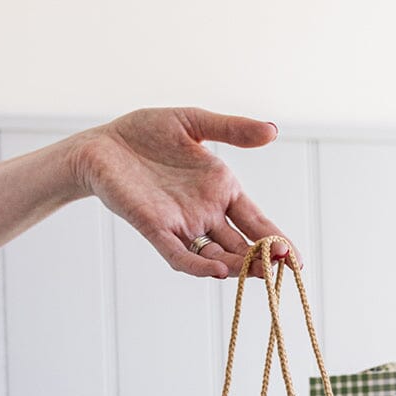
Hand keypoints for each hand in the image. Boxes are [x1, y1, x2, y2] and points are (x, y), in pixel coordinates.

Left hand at [68, 107, 300, 278]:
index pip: (257, 222)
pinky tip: (218, 270)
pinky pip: (181, 255)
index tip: (296, 258)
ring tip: (261, 273)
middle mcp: (206, 213)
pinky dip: (199, 265)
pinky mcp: (156, 230)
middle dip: (264, 259)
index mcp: (221, 190)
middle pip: (242, 245)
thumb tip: (273, 130)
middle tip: (287, 267)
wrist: (99, 145)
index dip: (277, 240)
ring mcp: (183, 225)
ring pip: (217, 255)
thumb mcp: (193, 122)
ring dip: (239, 267)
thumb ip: (232, 129)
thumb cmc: (143, 133)